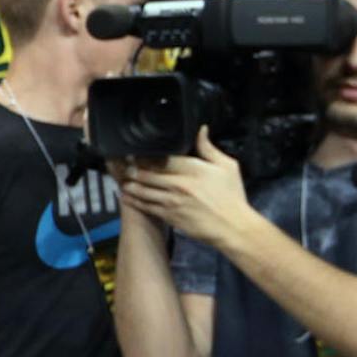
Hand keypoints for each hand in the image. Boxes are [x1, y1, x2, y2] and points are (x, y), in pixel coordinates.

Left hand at [114, 127, 253, 248]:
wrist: (234, 227)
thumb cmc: (232, 196)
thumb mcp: (227, 167)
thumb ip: (208, 148)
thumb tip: (200, 129)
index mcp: (193, 169)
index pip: (161, 158)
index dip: (144, 155)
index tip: (134, 152)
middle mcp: (179, 184)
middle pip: (147, 173)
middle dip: (132, 169)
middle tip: (124, 165)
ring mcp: (172, 201)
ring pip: (143, 190)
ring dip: (130, 185)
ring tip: (122, 180)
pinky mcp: (170, 216)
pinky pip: (146, 207)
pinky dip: (134, 201)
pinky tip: (126, 197)